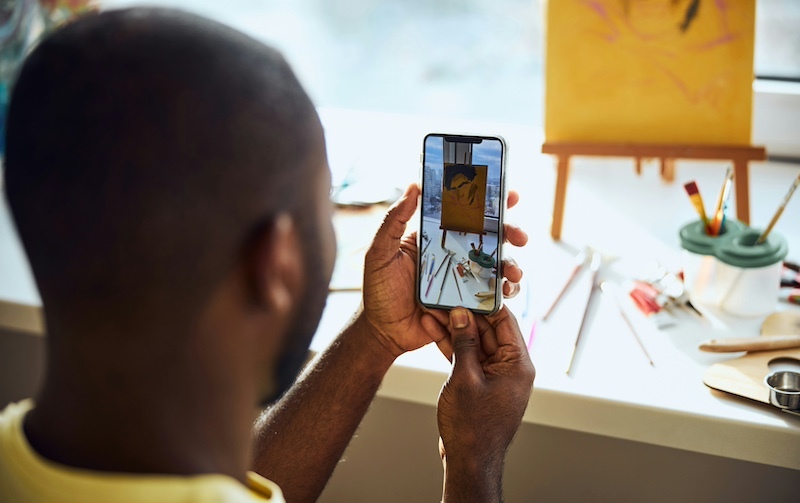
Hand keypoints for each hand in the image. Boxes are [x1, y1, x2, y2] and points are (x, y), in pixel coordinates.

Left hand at [362, 184, 527, 357]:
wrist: (383, 331)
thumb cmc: (378, 290)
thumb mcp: (381, 252)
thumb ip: (394, 221)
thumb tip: (413, 186)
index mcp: (436, 237)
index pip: (466, 213)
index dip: (490, 202)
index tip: (510, 195)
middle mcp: (454, 254)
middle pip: (490, 237)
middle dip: (511, 233)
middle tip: (520, 237)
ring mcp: (463, 278)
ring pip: (497, 265)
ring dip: (512, 265)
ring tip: (513, 273)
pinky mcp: (468, 302)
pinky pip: (493, 294)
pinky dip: (505, 292)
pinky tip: (506, 293)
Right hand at [436, 307, 534, 499]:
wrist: (468, 461)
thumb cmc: (472, 426)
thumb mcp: (464, 377)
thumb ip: (464, 342)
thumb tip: (461, 314)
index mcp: (518, 364)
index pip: (505, 321)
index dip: (485, 302)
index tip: (467, 287)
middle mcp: (511, 368)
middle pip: (489, 330)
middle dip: (465, 314)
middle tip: (444, 297)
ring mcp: (496, 376)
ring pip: (476, 343)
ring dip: (456, 329)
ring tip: (433, 311)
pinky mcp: (481, 384)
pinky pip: (469, 358)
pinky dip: (454, 347)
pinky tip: (435, 332)